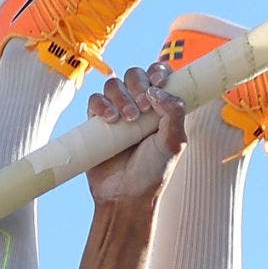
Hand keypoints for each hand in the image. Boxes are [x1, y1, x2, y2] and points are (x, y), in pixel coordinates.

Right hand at [84, 63, 186, 206]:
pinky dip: (101, 104)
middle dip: (138, 85)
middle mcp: (138, 105)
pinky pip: (94, 101)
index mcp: (161, 106)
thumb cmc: (153, 172)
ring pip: (113, 84)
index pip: (158, 75)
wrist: (125, 195)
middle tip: (142, 109)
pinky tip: (110, 119)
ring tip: (127, 120)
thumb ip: (174, 112)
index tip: (158, 85)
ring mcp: (116, 112)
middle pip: (134, 74)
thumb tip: (156, 91)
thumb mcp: (174, 143)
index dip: (157, 73)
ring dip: (120, 96)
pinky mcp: (96, 122)